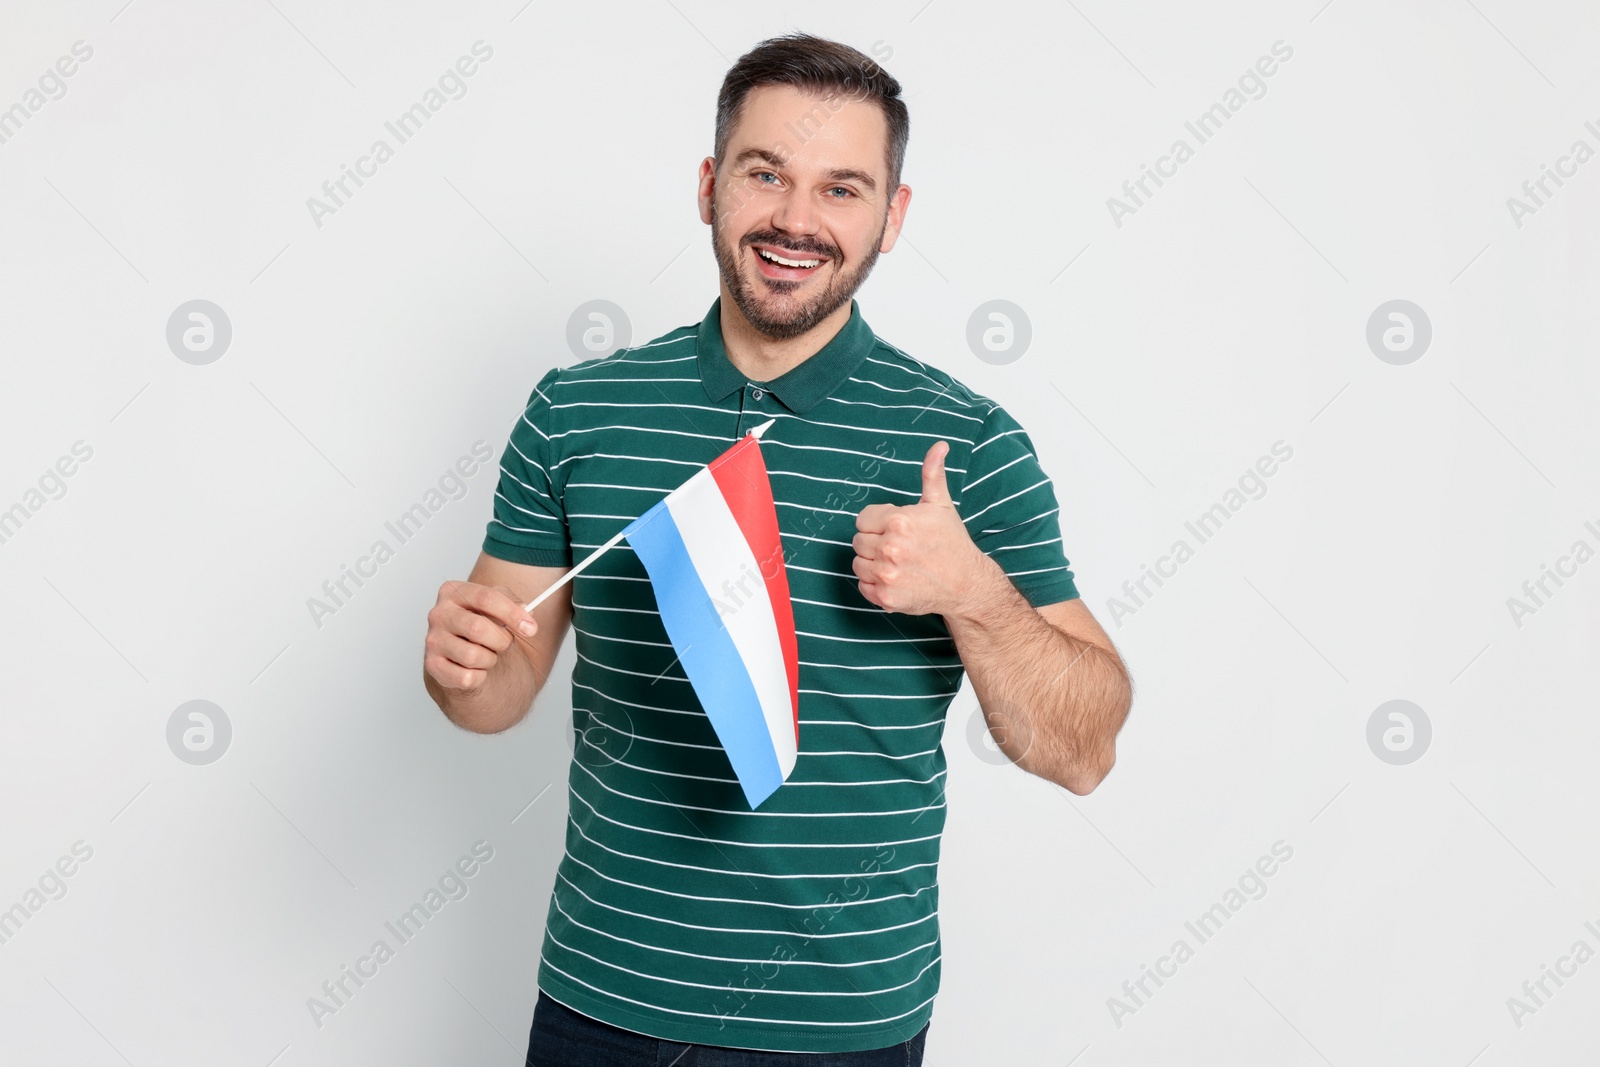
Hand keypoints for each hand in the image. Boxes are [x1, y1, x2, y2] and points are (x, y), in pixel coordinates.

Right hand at [424, 580, 537, 691]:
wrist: (459, 650)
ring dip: (489, 659)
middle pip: (478, 628)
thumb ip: (515, 604)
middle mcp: (438, 614)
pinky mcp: (433, 666)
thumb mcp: (498, 605)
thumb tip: (527, 613)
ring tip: (486, 654)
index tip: (531, 628)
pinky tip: (475, 668)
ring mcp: (433, 640)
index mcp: (453, 591)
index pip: (486, 598)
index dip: (512, 614)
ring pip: (472, 656)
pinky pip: (466, 678)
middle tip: (506, 643)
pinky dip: (479, 676)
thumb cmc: (481, 622)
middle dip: (501, 640)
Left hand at [851, 441, 988, 615]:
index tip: (896, 530)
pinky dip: (874, 585)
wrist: (967, 583)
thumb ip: (932, 474)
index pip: (862, 520)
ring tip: (898, 564)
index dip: (878, 524)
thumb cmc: (951, 542)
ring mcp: (887, 575)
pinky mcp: (886, 598)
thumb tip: (940, 446)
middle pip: (858, 542)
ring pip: (858, 565)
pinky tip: (896, 579)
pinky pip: (863, 587)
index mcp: (899, 521)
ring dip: (873, 564)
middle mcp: (890, 548)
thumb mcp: (941, 505)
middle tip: (900, 548)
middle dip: (875, 543)